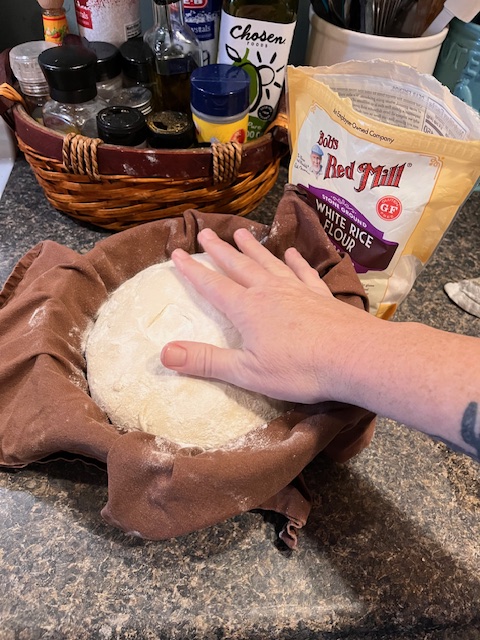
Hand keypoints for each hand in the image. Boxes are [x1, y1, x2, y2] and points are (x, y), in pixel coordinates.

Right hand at [160, 227, 371, 403]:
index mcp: (247, 309)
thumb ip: (206, 362)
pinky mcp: (320, 295)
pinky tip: (291, 253)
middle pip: (238, 266)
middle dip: (219, 251)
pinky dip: (295, 261)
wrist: (353, 356)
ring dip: (252, 248)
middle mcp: (269, 292)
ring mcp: (296, 290)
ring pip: (268, 262)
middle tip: (204, 233)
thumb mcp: (247, 372)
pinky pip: (303, 271)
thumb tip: (164, 353)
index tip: (177, 254)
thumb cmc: (298, 369)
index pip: (213, 286)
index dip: (193, 271)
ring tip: (240, 233)